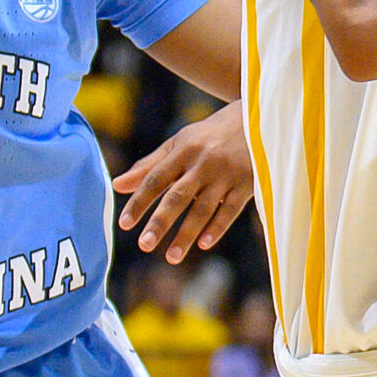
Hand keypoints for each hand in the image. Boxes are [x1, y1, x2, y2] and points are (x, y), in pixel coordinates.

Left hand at [113, 104, 252, 262]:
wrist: (258, 118)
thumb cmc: (210, 135)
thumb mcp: (179, 143)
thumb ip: (149, 165)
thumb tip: (118, 186)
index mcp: (183, 151)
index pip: (155, 179)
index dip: (139, 201)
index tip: (124, 224)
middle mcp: (203, 162)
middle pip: (177, 196)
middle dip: (160, 221)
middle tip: (144, 245)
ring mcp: (226, 174)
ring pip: (203, 208)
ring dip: (187, 234)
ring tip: (171, 257)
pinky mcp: (247, 183)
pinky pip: (230, 209)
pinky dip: (217, 227)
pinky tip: (204, 244)